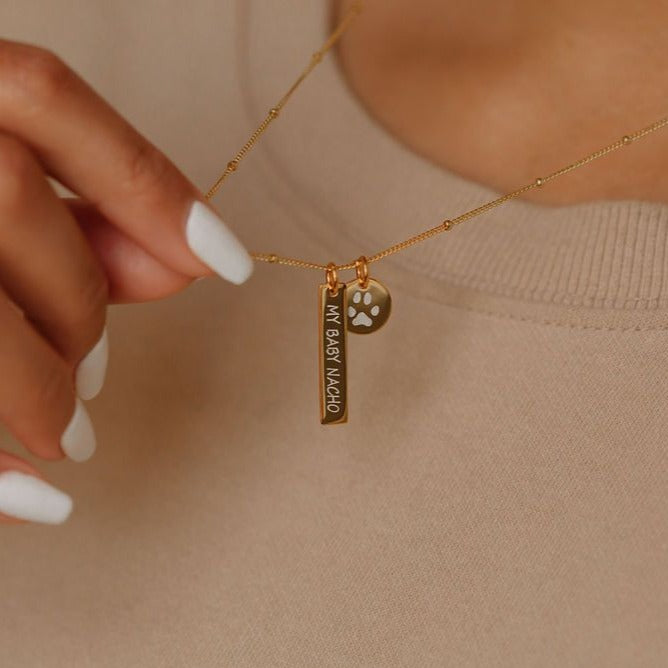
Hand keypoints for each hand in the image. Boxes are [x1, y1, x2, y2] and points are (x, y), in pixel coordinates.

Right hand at [0, 40, 252, 524]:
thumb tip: (187, 261)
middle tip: (98, 375)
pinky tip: (42, 500)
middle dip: (78, 301)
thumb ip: (78, 211)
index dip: (151, 187)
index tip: (231, 262)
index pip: (45, 99)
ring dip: (40, 386)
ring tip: (70, 433)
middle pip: (9, 199)